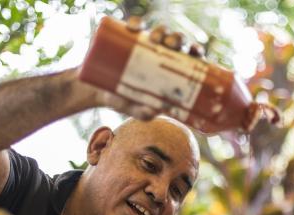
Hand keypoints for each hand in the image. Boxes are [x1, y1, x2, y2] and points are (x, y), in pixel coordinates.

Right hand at [82, 17, 205, 120]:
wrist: (97, 91)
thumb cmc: (124, 101)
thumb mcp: (135, 109)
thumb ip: (144, 112)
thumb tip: (153, 111)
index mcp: (171, 69)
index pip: (190, 57)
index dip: (196, 51)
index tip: (195, 53)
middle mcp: (161, 54)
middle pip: (177, 41)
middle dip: (178, 39)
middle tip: (170, 45)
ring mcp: (145, 44)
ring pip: (160, 31)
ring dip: (162, 31)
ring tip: (155, 39)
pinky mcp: (127, 37)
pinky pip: (135, 26)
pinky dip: (136, 23)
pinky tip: (135, 27)